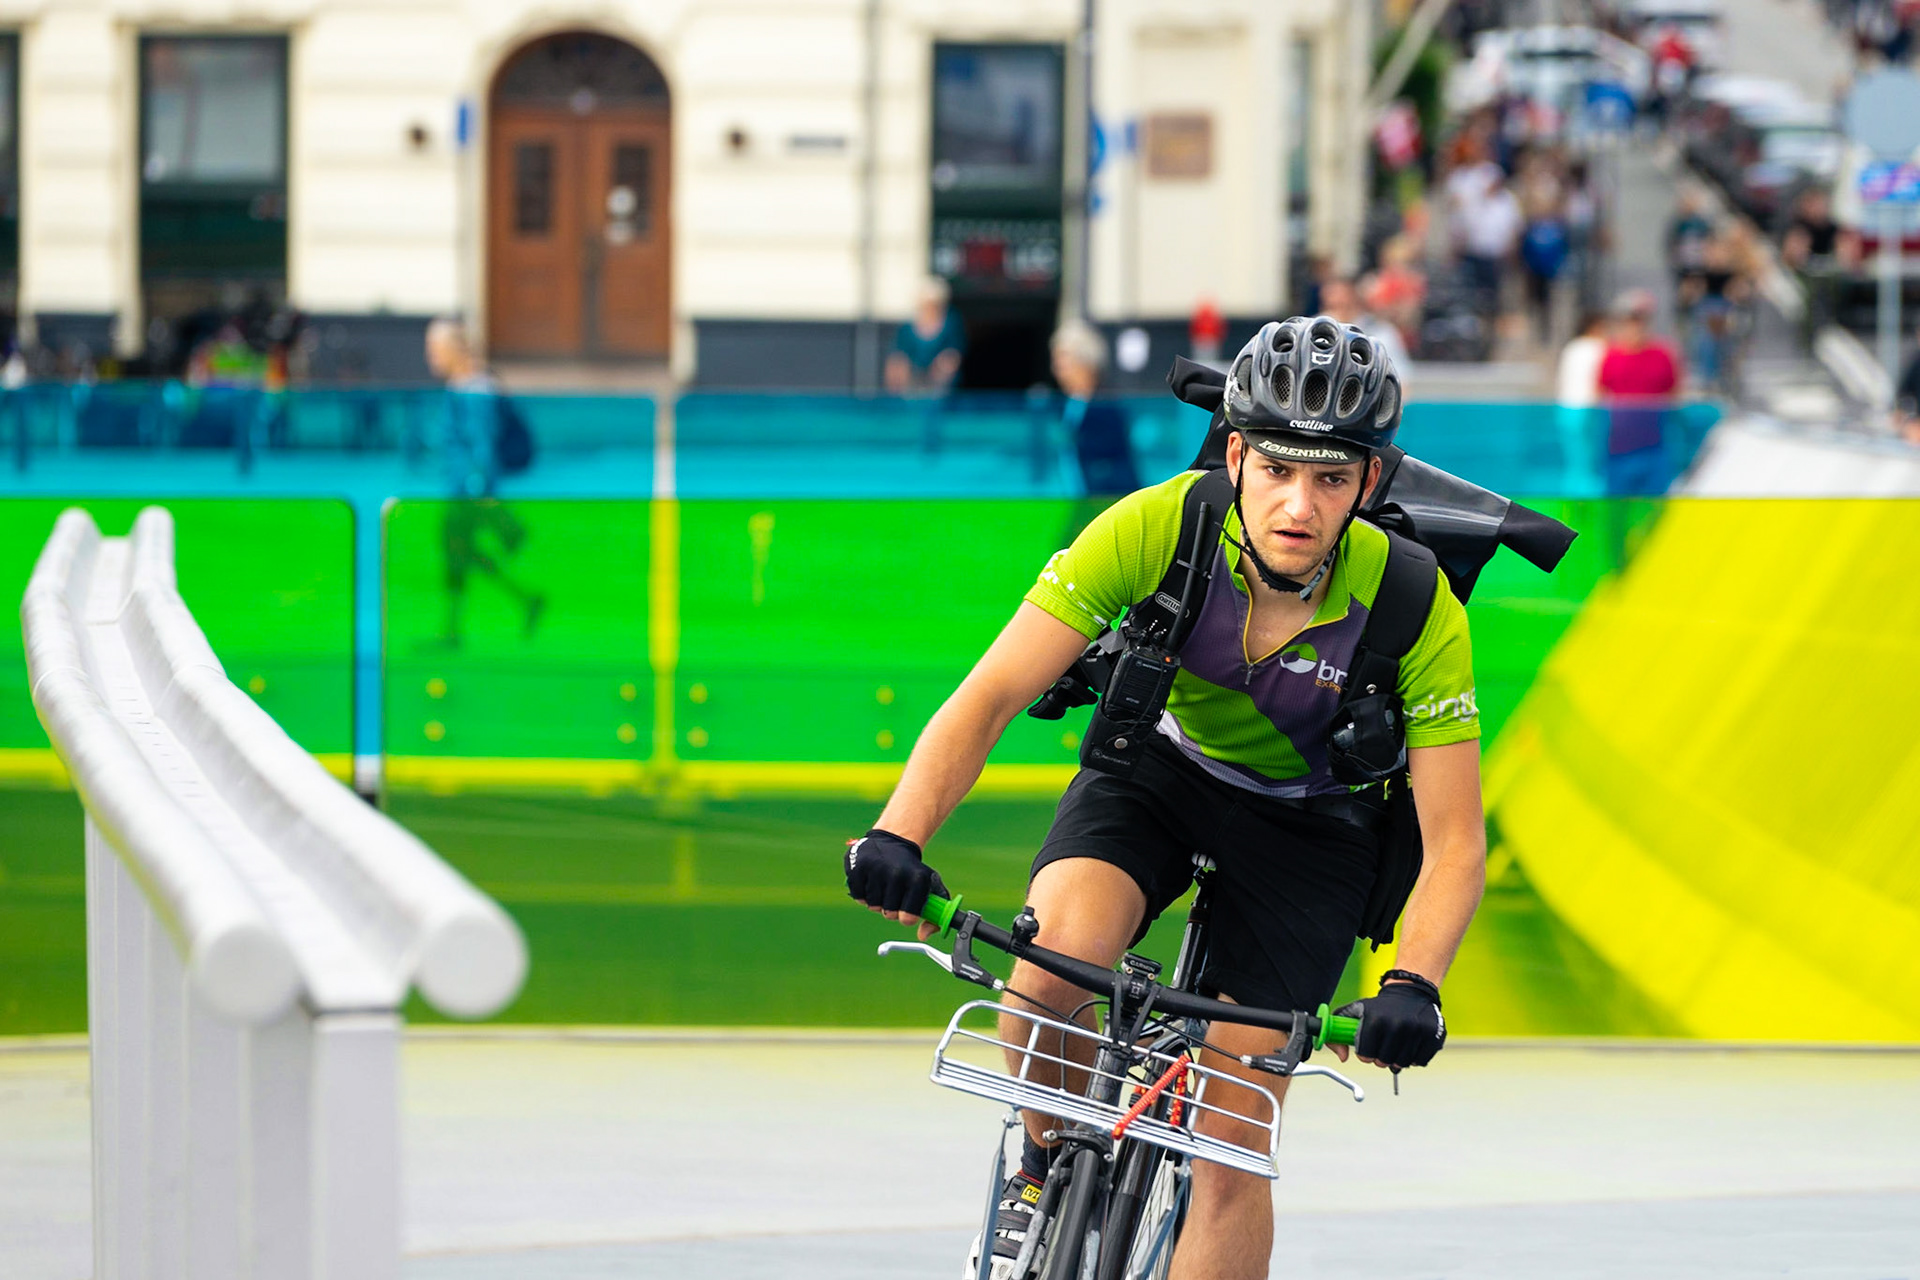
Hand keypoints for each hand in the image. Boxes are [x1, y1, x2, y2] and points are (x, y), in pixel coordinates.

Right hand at [844, 829, 947, 940]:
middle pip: (889, 914)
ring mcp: (876, 869)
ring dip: (878, 902)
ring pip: (873, 906)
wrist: (893, 841)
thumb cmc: (912, 870)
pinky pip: (858, 896)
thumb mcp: (930, 887)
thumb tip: (923, 935)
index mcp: (918, 879)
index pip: (908, 917)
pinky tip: (872, 882)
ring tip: (883, 886)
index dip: (906, 917)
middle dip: (892, 909)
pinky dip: (864, 894)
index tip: (906, 911)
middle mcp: (897, 873)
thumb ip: (934, 915)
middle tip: (894, 896)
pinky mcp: (858, 867)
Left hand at [1329, 981, 1444, 1070]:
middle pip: (1384, 1062)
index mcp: (1375, 1020)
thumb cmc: (1379, 1007)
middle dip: (1380, 1057)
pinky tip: (1410, 1045)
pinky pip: (1420, 1062)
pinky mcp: (1433, 1036)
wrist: (1410, 991)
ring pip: (1402, 1063)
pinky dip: (1414, 1058)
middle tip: (1382, 1047)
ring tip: (1395, 1045)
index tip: (1368, 1048)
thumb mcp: (1354, 1011)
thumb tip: (1342, 1057)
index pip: (1366, 1055)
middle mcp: (1397, 1025)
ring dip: (1397, 1059)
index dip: (1365, 1054)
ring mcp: (1417, 1031)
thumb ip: (1336, 1031)